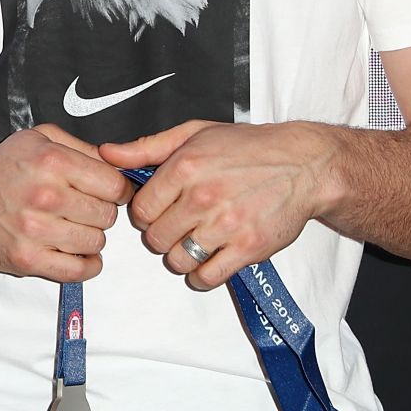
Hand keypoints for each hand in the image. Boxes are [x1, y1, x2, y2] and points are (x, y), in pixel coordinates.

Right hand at [0, 126, 130, 282]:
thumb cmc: (1, 168)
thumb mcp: (40, 139)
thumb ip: (82, 148)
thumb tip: (119, 164)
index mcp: (52, 162)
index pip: (114, 185)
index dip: (116, 190)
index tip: (108, 193)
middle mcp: (45, 195)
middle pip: (107, 215)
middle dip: (100, 212)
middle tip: (83, 209)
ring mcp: (36, 230)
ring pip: (96, 242)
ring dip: (90, 237)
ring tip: (73, 227)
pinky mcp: (28, 259)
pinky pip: (78, 270)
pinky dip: (87, 264)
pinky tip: (78, 252)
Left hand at [101, 120, 336, 289]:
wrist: (304, 165)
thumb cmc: (248, 147)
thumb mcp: (194, 134)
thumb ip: (147, 148)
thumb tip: (106, 153)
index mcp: (185, 167)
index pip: (140, 210)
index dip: (145, 214)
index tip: (159, 211)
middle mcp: (203, 196)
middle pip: (156, 239)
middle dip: (162, 236)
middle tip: (178, 226)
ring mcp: (226, 224)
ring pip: (178, 261)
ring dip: (181, 257)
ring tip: (194, 242)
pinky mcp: (248, 248)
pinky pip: (207, 277)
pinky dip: (202, 275)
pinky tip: (208, 260)